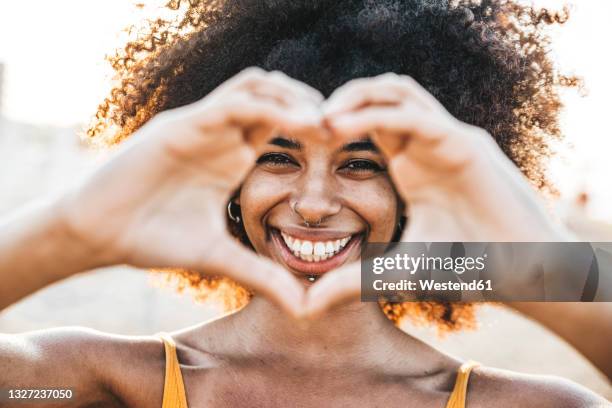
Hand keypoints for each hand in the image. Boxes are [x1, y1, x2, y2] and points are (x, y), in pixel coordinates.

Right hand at [59, 68, 322, 315]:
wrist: (99, 233)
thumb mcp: (220, 257)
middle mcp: (221, 135)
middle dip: (312, 105)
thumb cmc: (154, 239)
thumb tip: (305, 308)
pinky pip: (230, 103)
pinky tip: (295, 124)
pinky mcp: (182, 126)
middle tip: (343, 130)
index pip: (282, 125)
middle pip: (275, 95)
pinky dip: (265, 107)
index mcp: (233, 157)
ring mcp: (202, 127)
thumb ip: (262, 276)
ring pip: (256, 88)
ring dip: (292, 97)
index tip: (347, 147)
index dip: (315, 129)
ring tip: (323, 124)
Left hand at [304, 73, 569, 315]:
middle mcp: (429, 144)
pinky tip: (343, 127)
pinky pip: (415, 117)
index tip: (298, 138)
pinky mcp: (463, 145)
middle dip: (341, 100)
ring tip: (320, 118)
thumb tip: (307, 304)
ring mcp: (448, 140)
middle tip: (302, 120)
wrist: (526, 274)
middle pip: (382, 95)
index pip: (370, 124)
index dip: (335, 124)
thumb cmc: (470, 269)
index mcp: (413, 165)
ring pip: (399, 92)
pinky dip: (377, 116)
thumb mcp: (398, 271)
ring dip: (357, 97)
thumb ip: (354, 282)